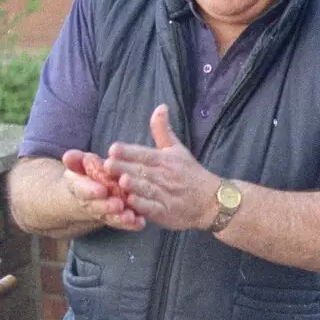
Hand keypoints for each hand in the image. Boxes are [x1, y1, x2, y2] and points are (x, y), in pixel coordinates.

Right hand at [59, 150, 144, 230]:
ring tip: (130, 217)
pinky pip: (124, 223)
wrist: (88, 192)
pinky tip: (141, 223)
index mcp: (79, 189)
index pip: (83, 191)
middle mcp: (91, 204)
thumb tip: (68, 156)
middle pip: (97, 207)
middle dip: (107, 206)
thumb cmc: (85, 174)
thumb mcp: (78, 165)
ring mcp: (105, 213)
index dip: (91, 191)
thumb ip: (75, 160)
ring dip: (120, 218)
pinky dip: (132, 224)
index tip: (101, 190)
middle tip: (118, 205)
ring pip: (111, 218)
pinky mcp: (118, 218)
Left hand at [104, 105, 223, 230]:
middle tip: (108, 164)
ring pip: (148, 189)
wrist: (211, 201)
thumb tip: (160, 106)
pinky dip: (144, 206)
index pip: (144, 153)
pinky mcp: (167, 212)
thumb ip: (163, 130)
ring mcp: (166, 195)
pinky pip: (154, 208)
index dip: (129, 151)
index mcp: (164, 160)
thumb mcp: (177, 149)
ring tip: (121, 181)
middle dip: (125, 167)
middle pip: (142, 171)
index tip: (113, 148)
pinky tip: (132, 203)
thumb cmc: (190, 173)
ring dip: (135, 185)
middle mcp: (164, 176)